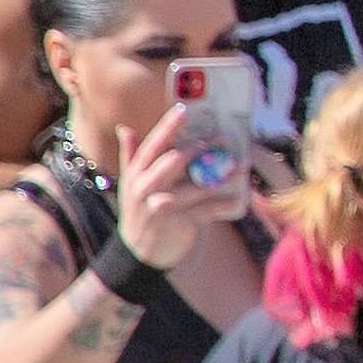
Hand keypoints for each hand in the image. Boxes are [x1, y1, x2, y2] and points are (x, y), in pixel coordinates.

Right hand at [110, 113, 231, 267]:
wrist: (138, 253)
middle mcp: (143, 187)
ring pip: (191, 186)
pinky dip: (222, 204)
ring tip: (238, 166)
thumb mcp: (130, 183)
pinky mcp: (174, 223)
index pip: (152, 146)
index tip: (184, 110)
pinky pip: (203, 211)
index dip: (168, 127)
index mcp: (135, 173)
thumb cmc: (139, 211)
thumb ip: (131, 155)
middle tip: (223, 140)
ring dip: (218, 175)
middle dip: (199, 150)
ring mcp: (157, 206)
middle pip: (172, 161)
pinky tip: (238, 199)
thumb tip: (124, 128)